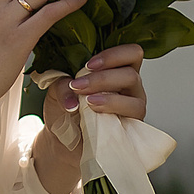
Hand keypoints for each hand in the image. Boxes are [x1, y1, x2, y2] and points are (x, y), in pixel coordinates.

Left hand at [31, 44, 146, 193]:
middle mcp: (130, 87)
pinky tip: (94, 112)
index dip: (114, 55)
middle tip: (79, 86)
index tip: (89, 64)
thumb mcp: (58, 91)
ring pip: (135, 98)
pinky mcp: (133, 126)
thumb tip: (73, 95)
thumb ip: (64, 84)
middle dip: (103, 79)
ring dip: (109, 98)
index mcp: (117, 69)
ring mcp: (134, 106)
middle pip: (132, 74)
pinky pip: (133, 118)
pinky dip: (113, 113)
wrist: (62, 140)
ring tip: (87, 102)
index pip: (131, 53)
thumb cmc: (65, 110)